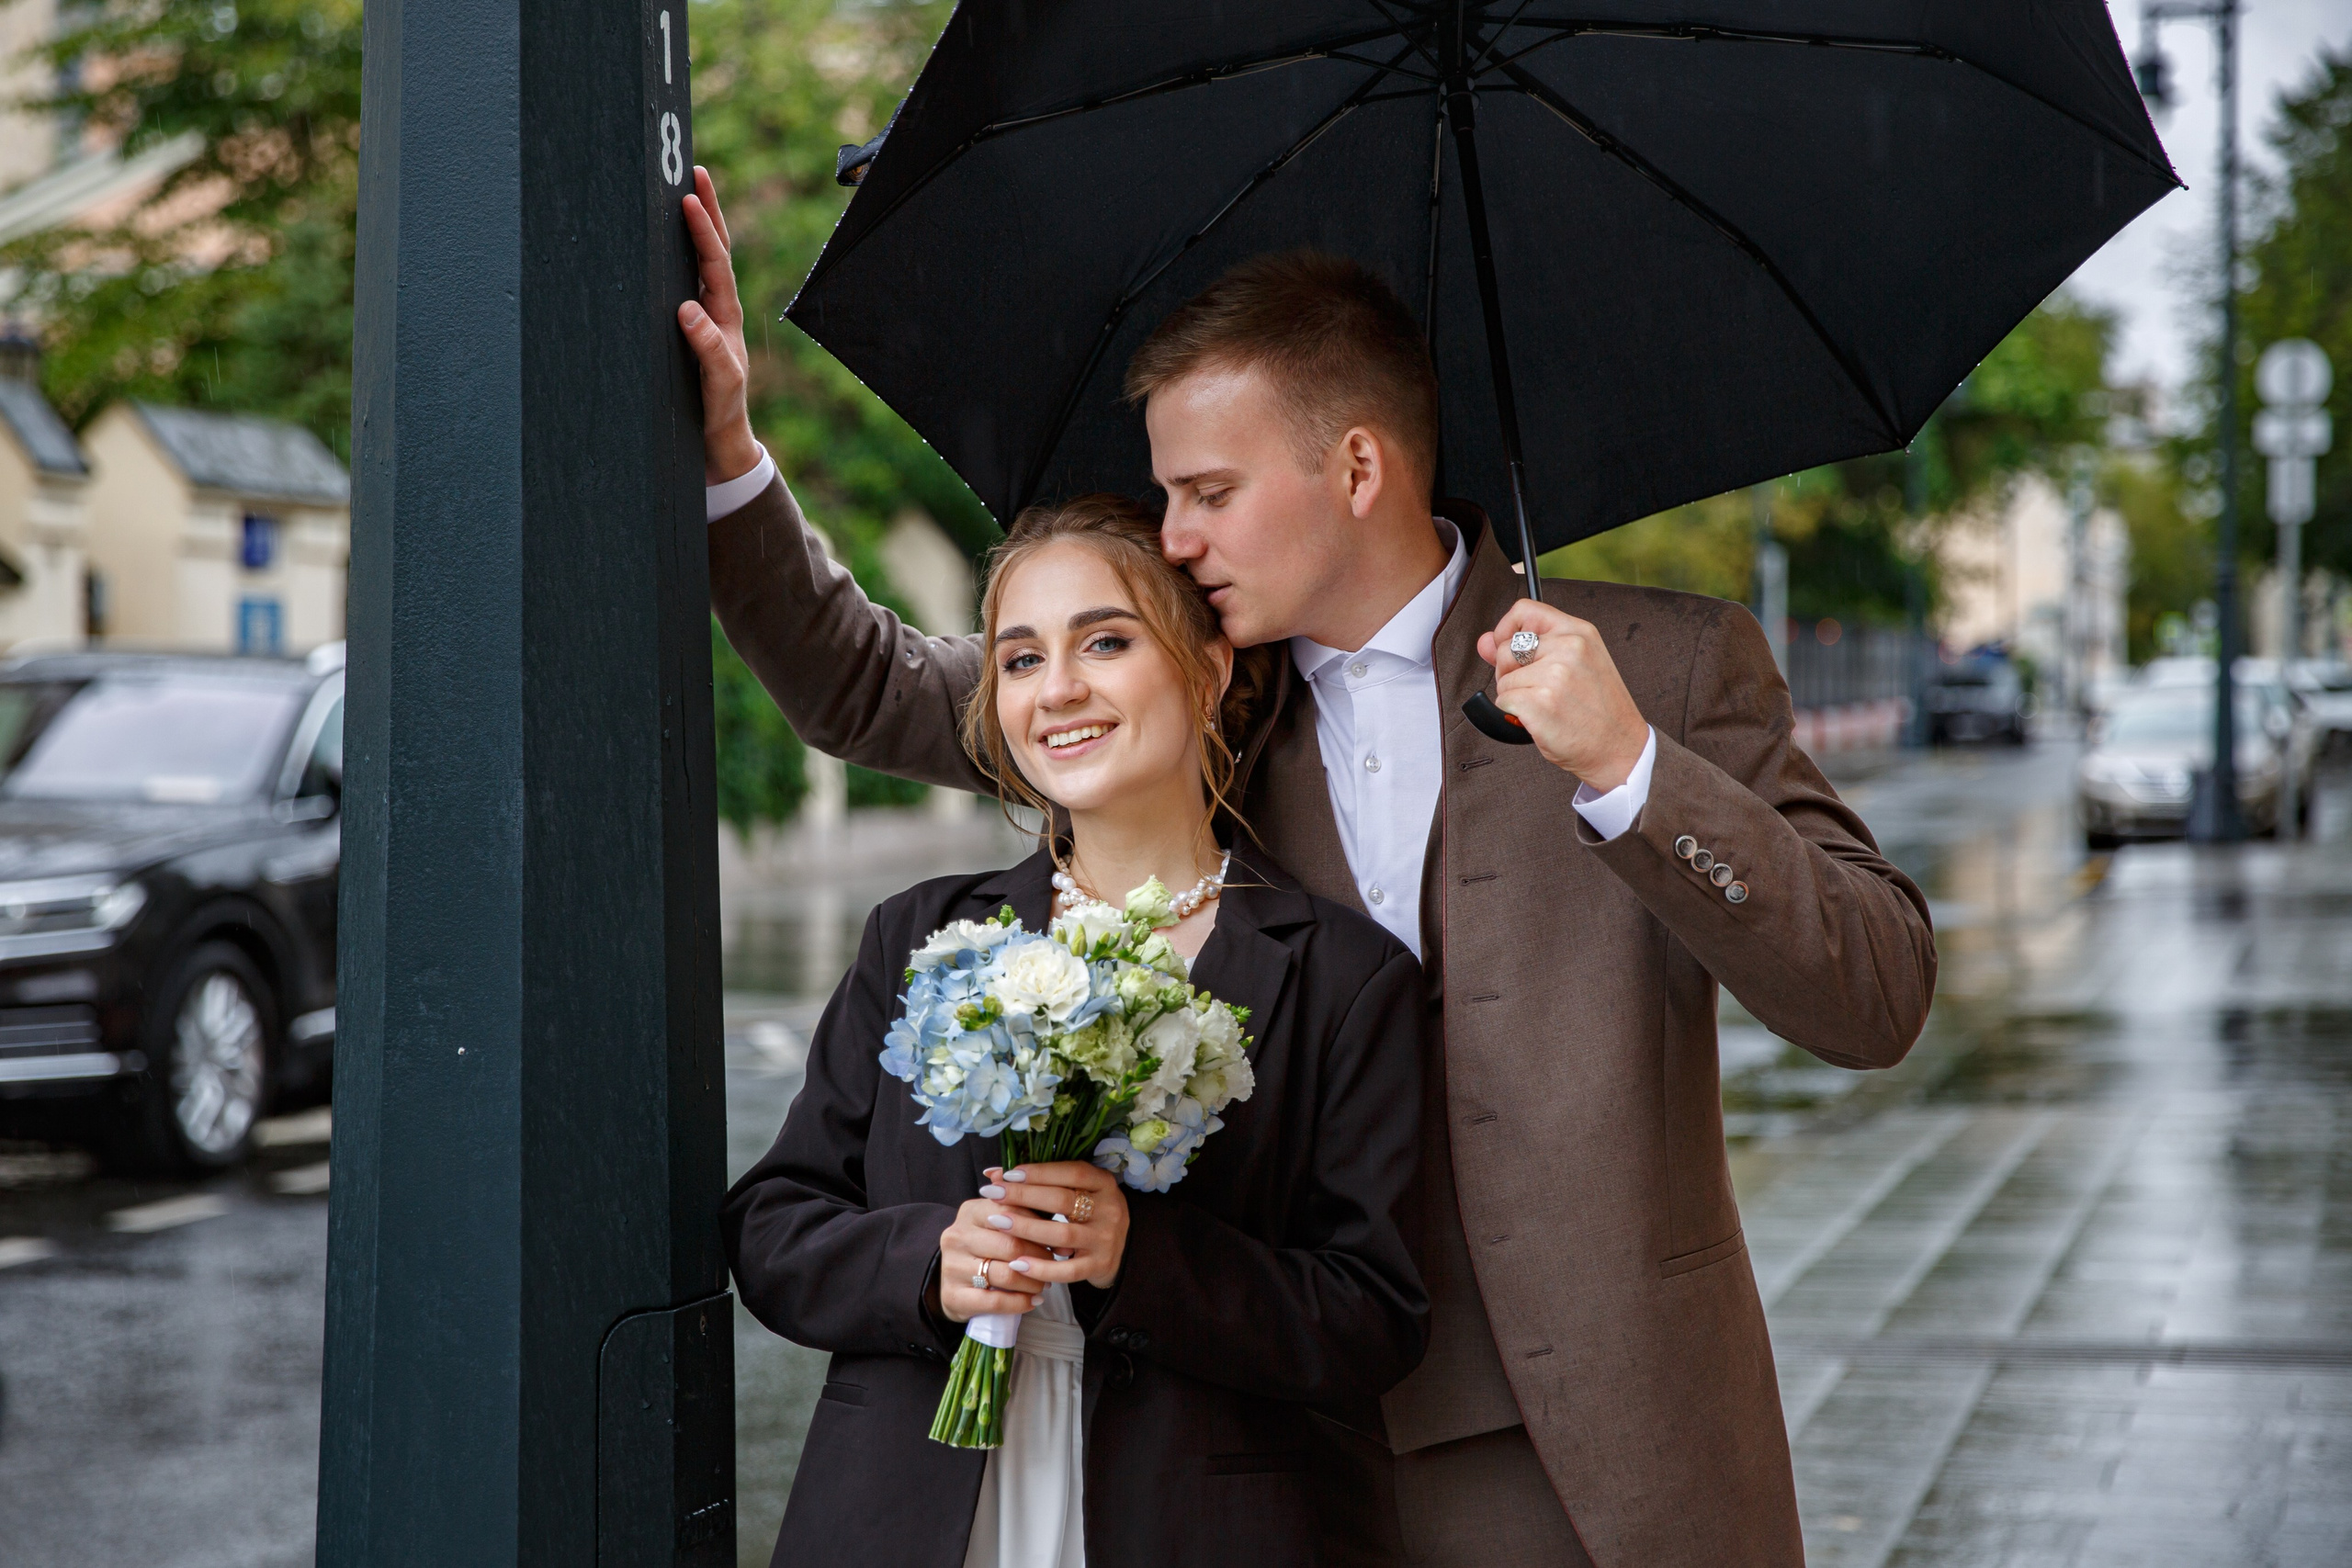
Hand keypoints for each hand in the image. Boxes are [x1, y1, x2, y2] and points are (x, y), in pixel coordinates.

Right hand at [676, 166, 761, 484]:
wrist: (717, 442)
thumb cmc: (719, 413)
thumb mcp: (718, 384)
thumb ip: (708, 349)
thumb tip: (688, 307)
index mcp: (726, 318)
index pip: (716, 265)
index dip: (704, 231)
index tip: (690, 199)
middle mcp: (718, 310)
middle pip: (715, 251)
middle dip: (707, 211)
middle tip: (696, 172)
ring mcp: (705, 316)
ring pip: (701, 263)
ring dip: (696, 227)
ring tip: (684, 190)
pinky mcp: (689, 327)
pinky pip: (684, 281)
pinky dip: (677, 255)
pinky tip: (661, 239)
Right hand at [939, 1196, 1051, 1323]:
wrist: (954, 1281)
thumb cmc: (987, 1249)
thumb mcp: (1000, 1227)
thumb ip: (1027, 1221)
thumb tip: (1064, 1235)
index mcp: (970, 1211)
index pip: (1012, 1213)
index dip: (1039, 1228)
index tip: (1058, 1241)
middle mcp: (957, 1236)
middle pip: (1011, 1245)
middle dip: (1039, 1258)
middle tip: (1053, 1266)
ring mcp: (952, 1266)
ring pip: (1006, 1275)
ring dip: (1033, 1282)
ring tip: (1044, 1284)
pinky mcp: (953, 1296)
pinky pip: (995, 1301)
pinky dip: (1020, 1303)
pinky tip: (1032, 1301)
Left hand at [977, 1161, 1130, 1290]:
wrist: (1122, 1248)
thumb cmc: (1087, 1212)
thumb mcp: (1076, 1190)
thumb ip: (1040, 1180)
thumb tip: (993, 1173)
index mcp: (1104, 1183)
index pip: (1073, 1172)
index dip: (1040, 1172)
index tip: (1008, 1174)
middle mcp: (1109, 1209)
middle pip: (1063, 1201)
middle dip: (1023, 1196)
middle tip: (993, 1194)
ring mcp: (1105, 1239)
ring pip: (1062, 1234)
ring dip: (1026, 1228)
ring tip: (997, 1223)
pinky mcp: (1099, 1265)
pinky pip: (1067, 1270)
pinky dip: (1041, 1267)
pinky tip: (1016, 1263)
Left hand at [1476, 602, 1648, 788]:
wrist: (1619, 747)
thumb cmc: (1599, 710)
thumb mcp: (1575, 664)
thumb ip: (1528, 648)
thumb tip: (1485, 641)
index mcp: (1579, 632)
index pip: (1525, 609)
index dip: (1506, 628)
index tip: (1506, 644)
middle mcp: (1568, 647)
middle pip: (1505, 648)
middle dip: (1509, 672)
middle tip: (1537, 689)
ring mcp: (1554, 675)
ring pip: (1503, 679)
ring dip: (1514, 697)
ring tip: (1545, 706)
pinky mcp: (1540, 703)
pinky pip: (1503, 701)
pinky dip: (1514, 714)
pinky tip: (1539, 718)